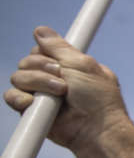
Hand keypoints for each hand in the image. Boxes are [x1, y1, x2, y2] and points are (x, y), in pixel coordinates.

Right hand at [5, 27, 127, 149]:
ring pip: (18, 77)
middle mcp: (51, 78)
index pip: (41, 49)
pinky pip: (12, 97)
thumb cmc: (98, 97)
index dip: (45, 52)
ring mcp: (40, 94)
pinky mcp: (31, 110)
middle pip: (27, 61)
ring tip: (60, 93)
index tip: (59, 61)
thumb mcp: (82, 64)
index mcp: (65, 65)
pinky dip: (20, 98)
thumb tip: (40, 30)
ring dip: (37, 82)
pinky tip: (34, 102)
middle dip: (43, 67)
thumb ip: (59, 47)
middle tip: (63, 79)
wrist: (96, 127)